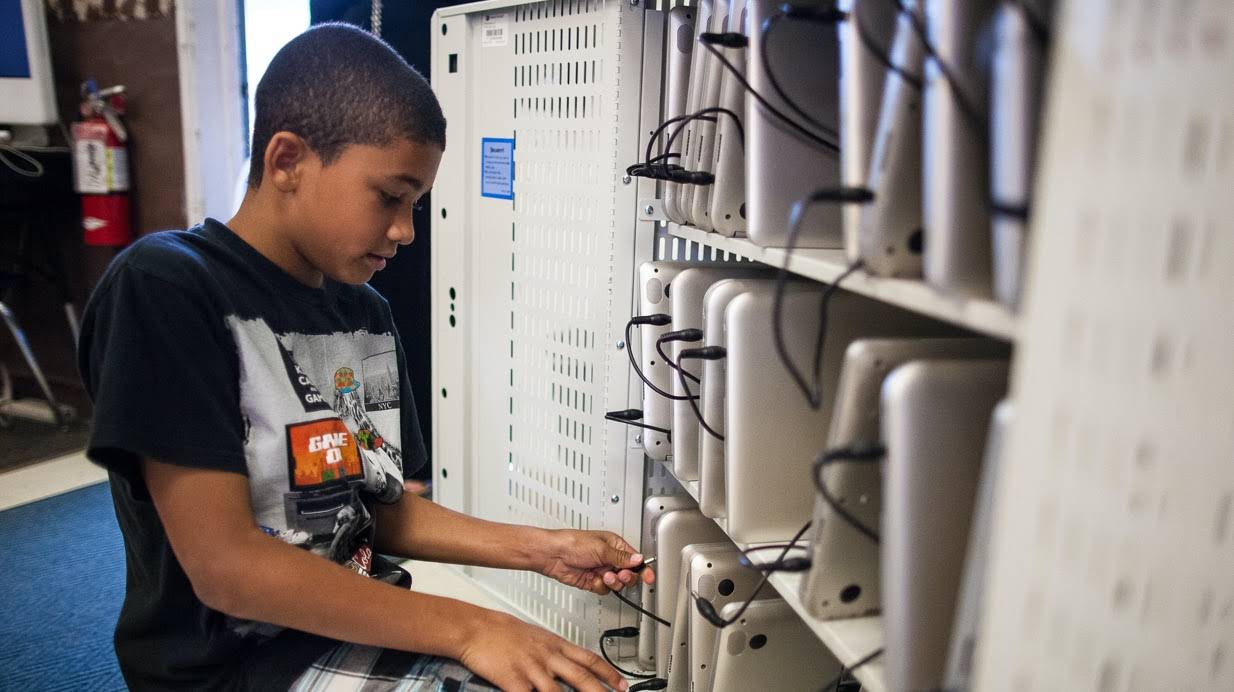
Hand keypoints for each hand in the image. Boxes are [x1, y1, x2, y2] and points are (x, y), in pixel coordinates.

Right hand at [459, 609, 629, 691]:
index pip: (590, 658)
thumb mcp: (535, 635)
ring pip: (559, 691)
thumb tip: (567, 662)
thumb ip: (553, 650)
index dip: (609, 673)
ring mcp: (531, 668)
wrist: (475, 626)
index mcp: (554, 644)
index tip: (622, 684)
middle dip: (601, 691)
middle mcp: (547, 656)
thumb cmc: (501, 631)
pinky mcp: (513, 679)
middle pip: (581, 676)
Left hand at [537, 529, 655, 594]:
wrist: (553, 555)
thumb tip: (638, 559)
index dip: (643, 569)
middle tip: (620, 575)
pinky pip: (604, 589)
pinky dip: (600, 587)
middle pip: (628, 574)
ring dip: (612, 582)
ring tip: (604, 576)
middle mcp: (610, 558)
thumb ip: (621, 557)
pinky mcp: (593, 581)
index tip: (649, 577)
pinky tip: (593, 580)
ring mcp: (601, 570)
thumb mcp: (601, 549)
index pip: (635, 559)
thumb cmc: (572, 543)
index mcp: (615, 545)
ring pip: (617, 584)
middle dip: (625, 577)